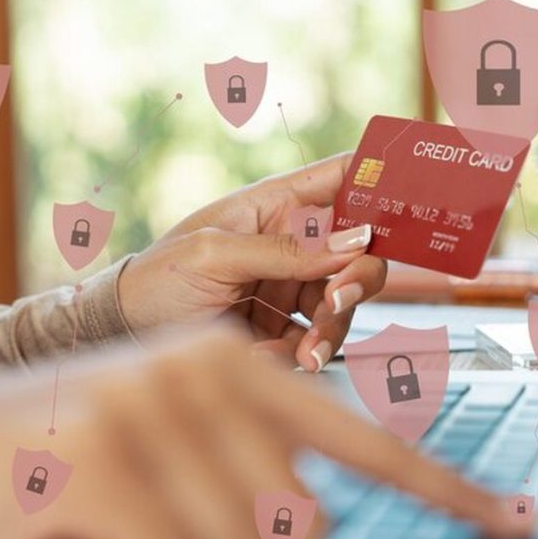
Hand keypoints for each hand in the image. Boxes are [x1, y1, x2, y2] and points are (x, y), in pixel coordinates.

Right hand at [0, 327, 534, 538]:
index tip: (514, 525)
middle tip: (157, 511)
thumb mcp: (182, 454)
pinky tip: (83, 520)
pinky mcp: (103, 452)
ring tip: (116, 512)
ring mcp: (153, 403)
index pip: (361, 441)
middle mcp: (205, 367)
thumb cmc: (78, 459)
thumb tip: (314, 535)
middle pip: (297, 524)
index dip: (442, 491)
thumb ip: (258, 479)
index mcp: (239, 364)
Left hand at [117, 153, 385, 372]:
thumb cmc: (157, 278)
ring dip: (331, 329)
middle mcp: (291, 243)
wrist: (125, 335)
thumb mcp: (214, 254)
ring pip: (344, 303)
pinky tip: (277, 361)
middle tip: (338, 301)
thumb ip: (285, 248)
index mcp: (274, 204)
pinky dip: (306, 354)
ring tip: (302, 354)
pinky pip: (317, 340)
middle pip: (359, 251)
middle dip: (359, 278)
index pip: (342, 177)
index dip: (382, 179)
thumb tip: (357, 238)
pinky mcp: (282, 329)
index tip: (412, 196)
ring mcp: (289, 287)